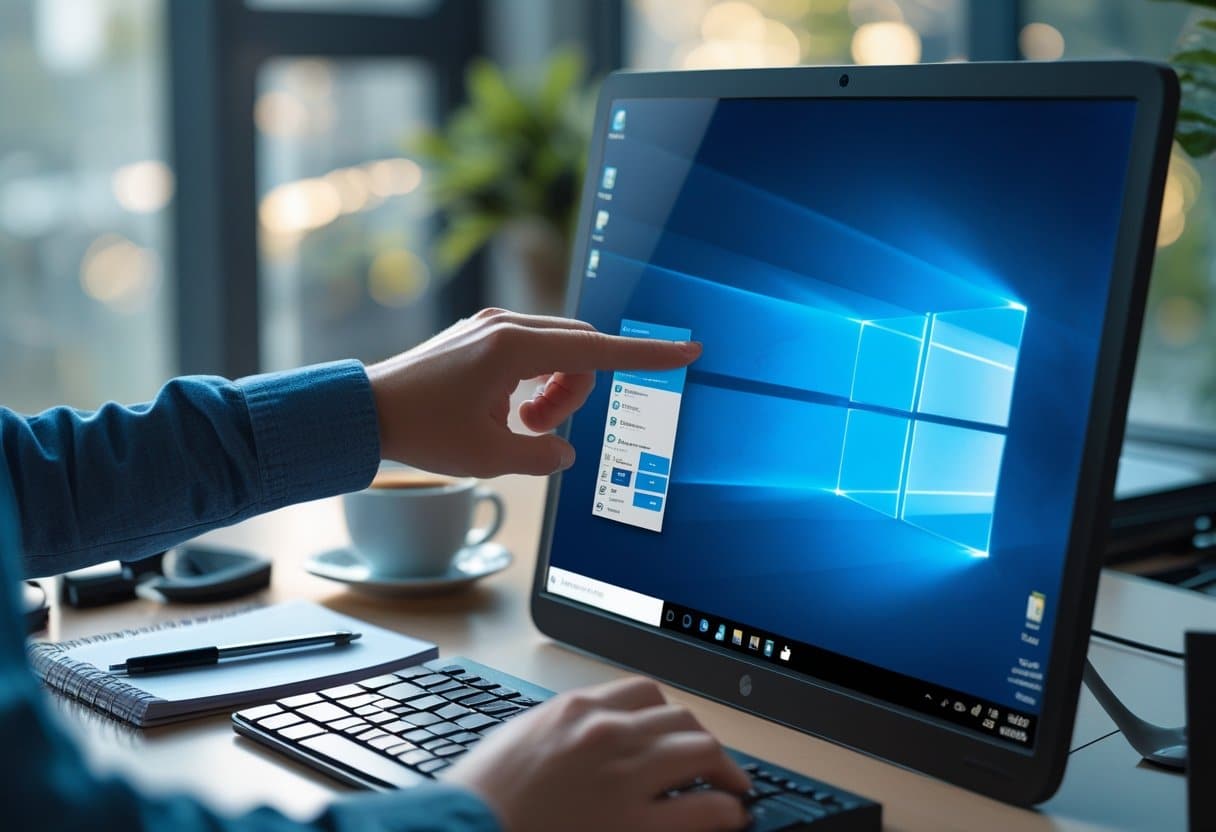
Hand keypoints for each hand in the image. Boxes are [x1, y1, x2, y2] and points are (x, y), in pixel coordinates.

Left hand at [365, 309, 700, 476]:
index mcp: (513, 348)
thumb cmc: (422, 431)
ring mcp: (492, 327)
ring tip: (521, 423)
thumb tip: (563, 451)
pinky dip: (535, 381)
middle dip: (577, 392)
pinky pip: (533, 350)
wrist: (365, 411)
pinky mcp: (482, 335)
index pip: (599, 351)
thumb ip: (542, 456)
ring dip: (556, 390)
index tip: (688, 351)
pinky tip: (508, 408)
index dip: (648, 356)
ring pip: (559, 351)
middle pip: (581, 350)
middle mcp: (506, 327)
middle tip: (539, 428)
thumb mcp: (490, 457)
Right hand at [443, 677, 750, 831]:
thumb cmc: (479, 799)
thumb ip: (560, 732)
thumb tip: (587, 740)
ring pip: (702, 752)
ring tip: (733, 790)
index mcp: (575, 710)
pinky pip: (705, 808)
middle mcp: (607, 733)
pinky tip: (729, 818)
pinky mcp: (637, 826)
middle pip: (681, 720)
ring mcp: (625, 778)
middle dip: (704, 741)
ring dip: (725, 771)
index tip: (677, 733)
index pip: (645, 693)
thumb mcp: (517, 741)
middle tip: (714, 764)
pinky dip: (726, 811)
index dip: (670, 715)